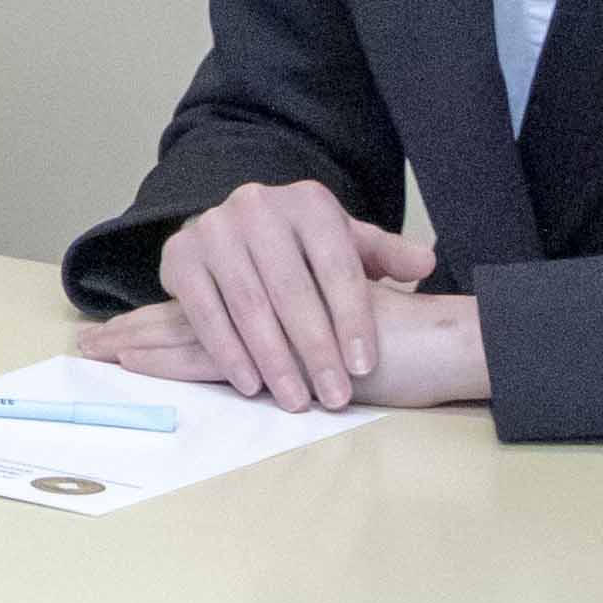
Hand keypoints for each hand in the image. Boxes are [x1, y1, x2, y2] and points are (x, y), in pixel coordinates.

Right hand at [84, 179, 438, 411]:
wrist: (240, 231)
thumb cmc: (306, 250)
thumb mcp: (350, 246)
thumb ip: (386, 255)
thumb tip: (423, 261)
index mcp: (308, 203)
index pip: (337, 265)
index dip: (352, 318)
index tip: (364, 366)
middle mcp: (256, 206)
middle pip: (291, 288)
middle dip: (314, 349)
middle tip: (333, 397)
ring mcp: (212, 228)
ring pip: (248, 304)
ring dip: (273, 359)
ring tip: (296, 400)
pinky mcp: (179, 255)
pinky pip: (204, 312)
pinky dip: (227, 352)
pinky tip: (249, 384)